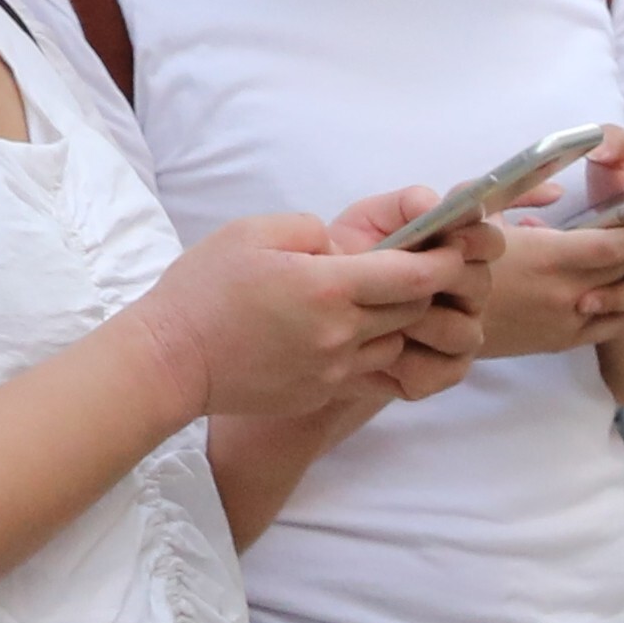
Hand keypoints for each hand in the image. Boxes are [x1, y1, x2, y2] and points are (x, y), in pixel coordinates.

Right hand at [150, 206, 474, 424]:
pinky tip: (344, 334)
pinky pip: (369, 371)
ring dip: (394, 323)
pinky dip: (370, 351)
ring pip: (394, 343)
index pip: (415, 275)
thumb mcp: (252, 233)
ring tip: (367, 303)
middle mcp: (341, 332)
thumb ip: (309, 230)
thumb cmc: (203, 289)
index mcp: (327, 286)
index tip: (452, 249)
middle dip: (421, 290)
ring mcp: (335, 368)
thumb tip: (339, 244)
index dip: (444, 261)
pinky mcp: (323, 392)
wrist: (171, 361)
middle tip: (410, 270)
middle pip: (414, 310)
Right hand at [457, 133, 623, 357]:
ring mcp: (568, 321)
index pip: (616, 244)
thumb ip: (522, 196)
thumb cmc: (453, 260)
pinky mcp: (562, 341)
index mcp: (549, 257)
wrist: (432, 321)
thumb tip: (558, 188)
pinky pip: (610, 324)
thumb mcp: (481, 217)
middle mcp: (567, 292)